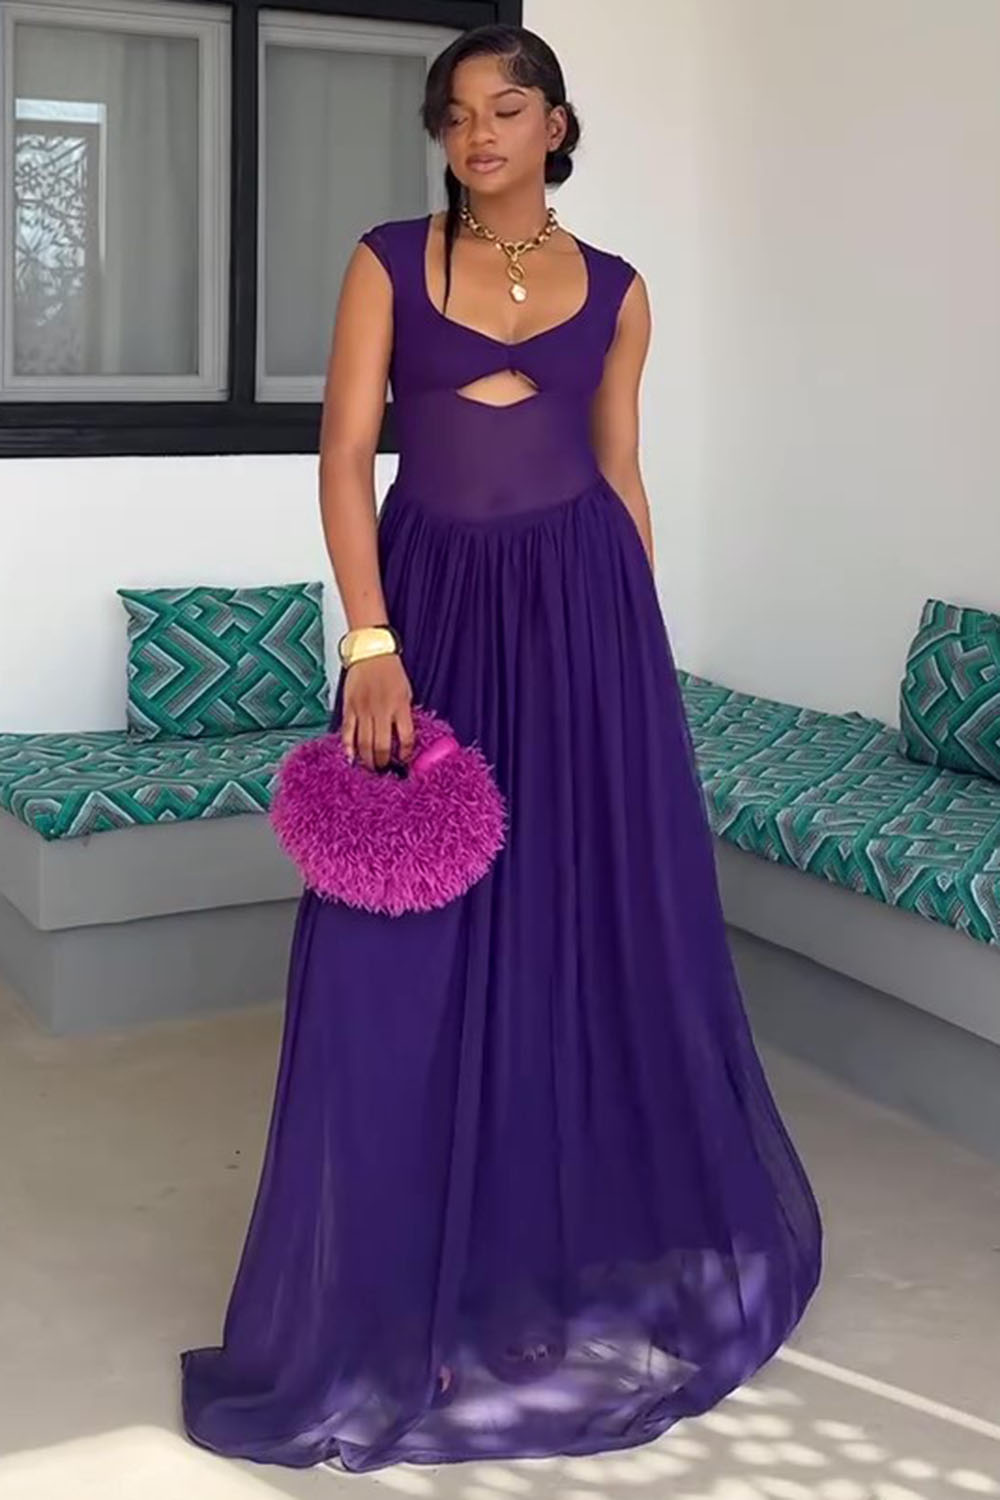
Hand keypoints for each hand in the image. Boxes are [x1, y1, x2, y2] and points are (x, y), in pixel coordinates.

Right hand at [341, 653, 414, 770]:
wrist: (371, 652)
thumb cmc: (390, 671)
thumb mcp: (406, 692)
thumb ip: (404, 715)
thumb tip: (401, 738)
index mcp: (400, 706)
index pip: (405, 738)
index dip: (405, 754)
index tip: (403, 759)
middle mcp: (381, 711)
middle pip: (382, 746)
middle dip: (383, 763)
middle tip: (384, 769)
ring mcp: (363, 710)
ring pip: (364, 744)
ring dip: (367, 760)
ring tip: (370, 768)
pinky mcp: (349, 708)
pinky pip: (347, 733)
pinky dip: (348, 748)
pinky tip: (350, 758)